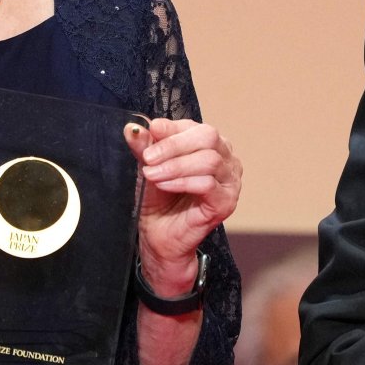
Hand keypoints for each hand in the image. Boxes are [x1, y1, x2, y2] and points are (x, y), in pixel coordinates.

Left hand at [125, 119, 241, 295]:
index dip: (172, 128)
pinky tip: (164, 185)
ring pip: (209, 160)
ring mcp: (230, 181)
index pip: (196, 127)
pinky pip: (208, 184)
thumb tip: (134, 128)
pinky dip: (182, 182)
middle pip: (208, 137)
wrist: (160, 237)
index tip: (150, 132)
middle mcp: (226, 159)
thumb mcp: (148, 167)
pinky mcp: (226, 202)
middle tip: (148, 157)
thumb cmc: (159, 201)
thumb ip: (145, 147)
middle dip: (174, 145)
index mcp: (211, 145)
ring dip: (175, 166)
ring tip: (152, 174)